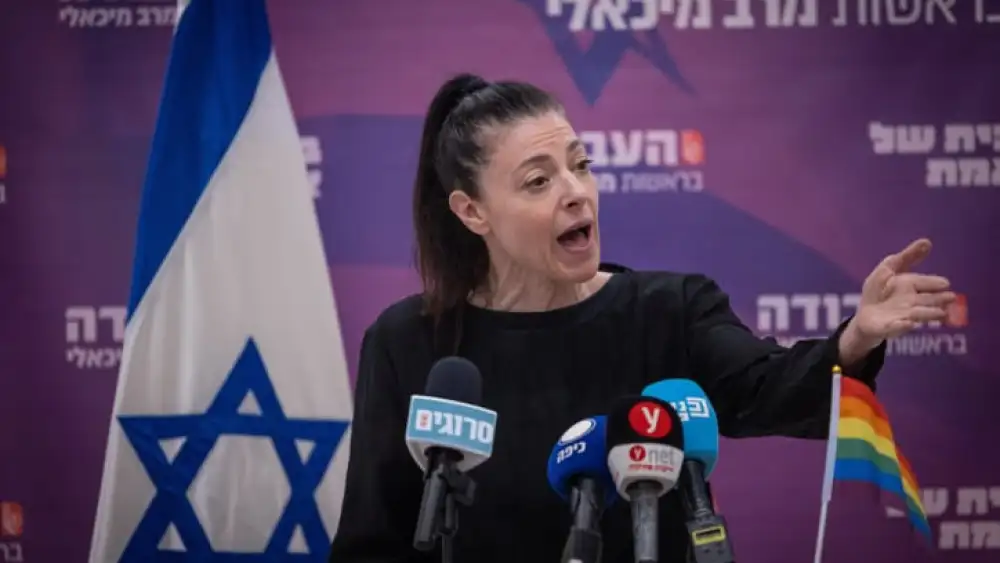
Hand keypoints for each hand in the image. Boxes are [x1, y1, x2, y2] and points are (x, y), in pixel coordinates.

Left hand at [839, 238, 956, 363]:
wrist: (864, 316)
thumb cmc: (878, 290)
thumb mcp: (889, 268)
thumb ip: (908, 257)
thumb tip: (927, 242)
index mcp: (911, 287)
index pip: (925, 284)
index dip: (934, 284)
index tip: (945, 284)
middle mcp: (911, 303)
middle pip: (927, 301)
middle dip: (938, 300)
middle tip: (950, 299)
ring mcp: (902, 316)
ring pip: (917, 315)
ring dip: (927, 314)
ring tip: (940, 313)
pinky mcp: (889, 328)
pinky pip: (895, 327)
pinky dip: (902, 326)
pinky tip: (908, 323)